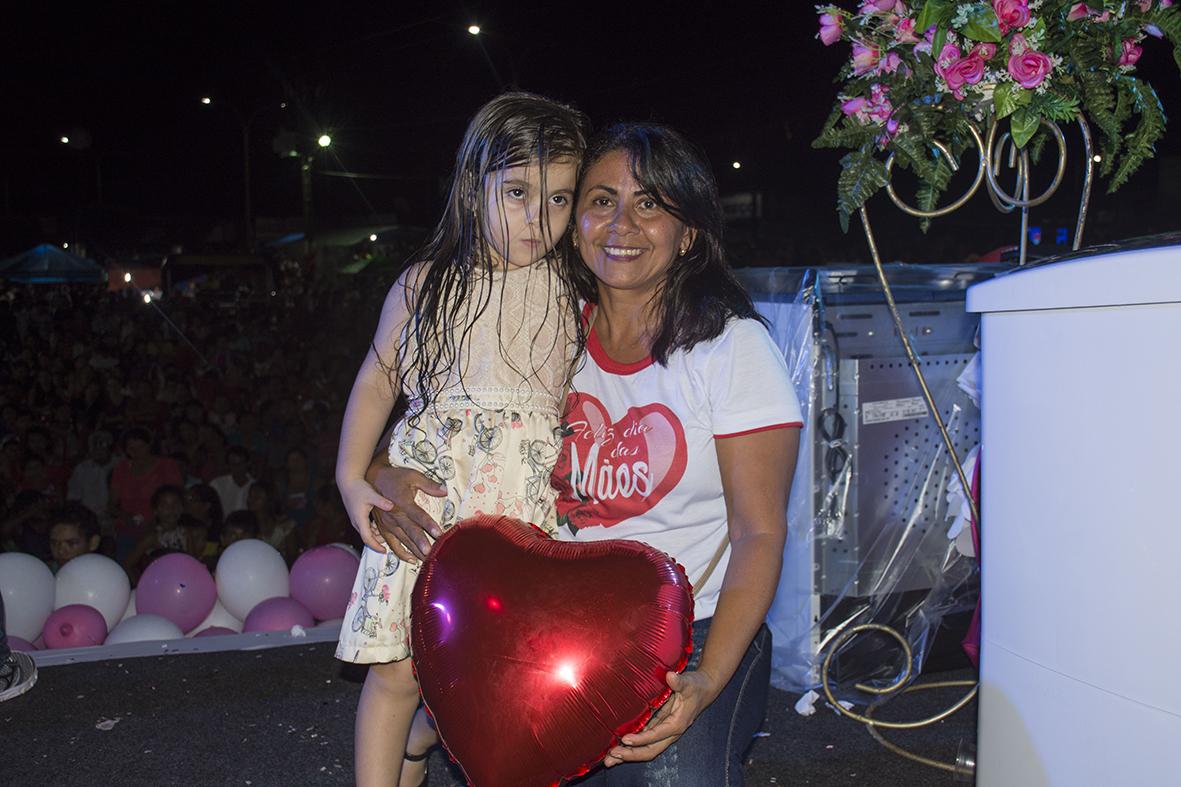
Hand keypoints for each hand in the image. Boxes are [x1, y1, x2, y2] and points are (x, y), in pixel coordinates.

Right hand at [336, 477, 395, 553]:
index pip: (368, 539)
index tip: (384, 551)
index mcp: (360, 519)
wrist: (348, 481)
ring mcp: (356, 519)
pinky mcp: (357, 516)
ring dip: (376, 535)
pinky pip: (365, 527)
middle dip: (378, 542)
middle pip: (368, 538)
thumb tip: (392, 506)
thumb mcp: (372, 495)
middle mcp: (356, 522)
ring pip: (366, 533)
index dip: (376, 546)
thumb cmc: (358, 488)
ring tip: (387, 533)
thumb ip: (382, 502)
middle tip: (390, 543)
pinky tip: (380, 524)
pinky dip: (373, 529)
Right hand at [365, 461, 445, 561]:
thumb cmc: (395, 477)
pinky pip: (392, 544)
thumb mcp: (412, 476)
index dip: (428, 524)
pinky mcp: (383, 528)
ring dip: (414, 550)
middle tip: (431, 553)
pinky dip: (401, 553)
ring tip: (426, 560)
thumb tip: (444, 491)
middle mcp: (394, 515)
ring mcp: (388, 523)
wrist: (372, 479)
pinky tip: (412, 560)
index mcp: (402, 502)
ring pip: (402, 540)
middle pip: (410, 531)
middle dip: (420, 543)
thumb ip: (429, 485)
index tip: (439, 533)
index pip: (418, 515)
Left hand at [602, 669, 720, 766]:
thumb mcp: (689, 682)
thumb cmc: (696, 686)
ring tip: (609, 759)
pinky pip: (644, 740)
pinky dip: (631, 745)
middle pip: (649, 750)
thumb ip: (679, 681)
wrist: (704, 689)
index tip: (626, 739)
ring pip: (645, 749)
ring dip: (628, 754)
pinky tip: (618, 747)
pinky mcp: (658, 727)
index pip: (656, 735)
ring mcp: (663, 732)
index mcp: (677, 724)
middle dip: (631, 754)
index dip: (641, 739)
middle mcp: (669, 732)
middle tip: (611, 756)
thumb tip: (670, 677)